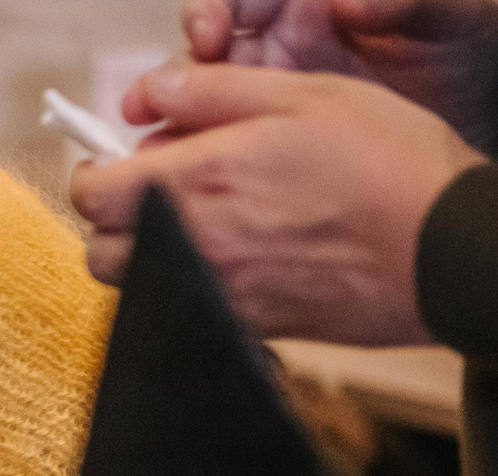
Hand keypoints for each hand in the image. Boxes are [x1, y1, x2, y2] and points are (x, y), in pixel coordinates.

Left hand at [71, 64, 484, 343]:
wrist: (444, 248)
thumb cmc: (387, 163)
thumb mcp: (305, 95)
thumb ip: (214, 91)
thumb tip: (150, 91)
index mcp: (196, 181)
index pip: (91, 192)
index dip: (97, 173)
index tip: (118, 162)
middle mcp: (191, 244)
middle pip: (100, 249)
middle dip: (113, 220)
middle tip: (153, 194)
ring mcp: (214, 292)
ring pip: (134, 286)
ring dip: (143, 256)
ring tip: (191, 225)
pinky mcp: (242, 326)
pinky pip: (180, 310)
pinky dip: (184, 286)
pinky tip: (231, 259)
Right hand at [181, 0, 497, 143]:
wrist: (488, 123)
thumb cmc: (476, 53)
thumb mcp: (457, 17)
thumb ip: (412, 3)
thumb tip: (349, 5)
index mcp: (311, 6)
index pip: (240, 1)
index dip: (212, 15)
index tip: (211, 37)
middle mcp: (280, 48)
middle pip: (199, 60)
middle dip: (171, 82)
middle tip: (150, 105)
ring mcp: (270, 103)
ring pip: (197, 114)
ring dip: (166, 133)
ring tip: (154, 154)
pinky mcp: (271, 150)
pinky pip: (220, 158)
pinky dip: (195, 174)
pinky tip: (181, 192)